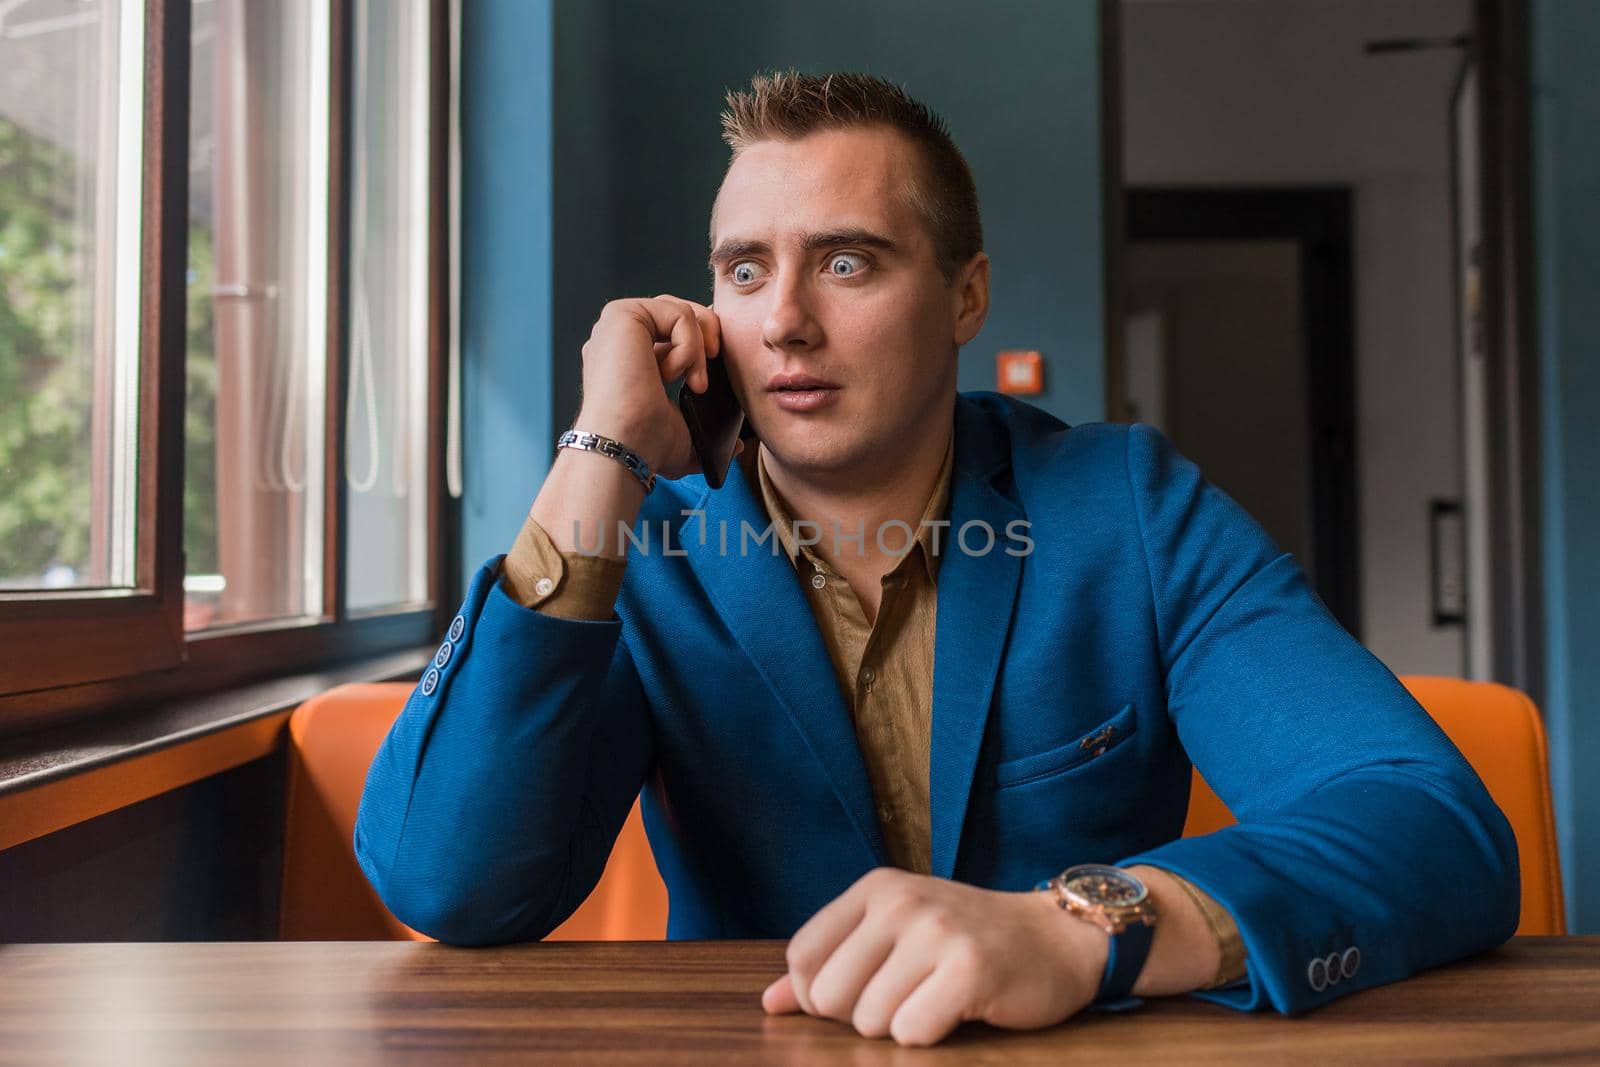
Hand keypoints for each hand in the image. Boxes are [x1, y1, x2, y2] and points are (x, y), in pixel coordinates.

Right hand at [574, 295, 724, 479]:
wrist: (625, 448)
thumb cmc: (645, 446)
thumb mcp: (684, 436)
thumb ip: (708, 432)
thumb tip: (735, 445)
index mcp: (626, 359)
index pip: (671, 333)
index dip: (698, 350)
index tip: (701, 384)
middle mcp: (618, 338)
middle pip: (678, 312)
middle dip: (705, 340)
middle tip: (705, 378)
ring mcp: (616, 324)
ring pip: (681, 312)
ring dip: (697, 349)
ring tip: (693, 383)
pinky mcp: (622, 315)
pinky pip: (678, 313)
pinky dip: (689, 344)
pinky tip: (674, 374)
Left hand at [761, 867, 1105, 1046]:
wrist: (1055, 939)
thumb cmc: (964, 940)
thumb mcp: (894, 935)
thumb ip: (830, 964)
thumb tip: (768, 1004)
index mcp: (876, 887)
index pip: (801, 958)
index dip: (817, 995)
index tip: (858, 994)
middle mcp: (902, 902)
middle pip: (828, 994)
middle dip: (858, 1016)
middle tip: (903, 998)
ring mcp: (937, 933)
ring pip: (870, 1020)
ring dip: (899, 1027)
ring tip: (933, 999)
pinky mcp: (970, 971)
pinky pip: (912, 1033)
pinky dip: (929, 1036)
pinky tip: (955, 1012)